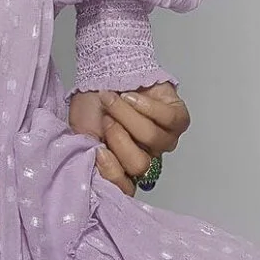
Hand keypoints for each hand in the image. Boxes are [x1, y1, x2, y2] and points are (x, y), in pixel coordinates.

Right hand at [68, 82, 190, 195]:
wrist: (102, 70)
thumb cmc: (92, 104)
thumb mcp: (82, 134)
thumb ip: (90, 157)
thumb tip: (99, 169)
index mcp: (123, 166)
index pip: (125, 188)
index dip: (113, 172)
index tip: (98, 150)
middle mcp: (147, 156)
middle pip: (140, 165)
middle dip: (119, 138)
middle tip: (106, 119)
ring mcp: (165, 138)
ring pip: (153, 139)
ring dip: (128, 116)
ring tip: (113, 100)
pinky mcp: (178, 117)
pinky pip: (169, 120)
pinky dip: (147, 106)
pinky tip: (131, 95)